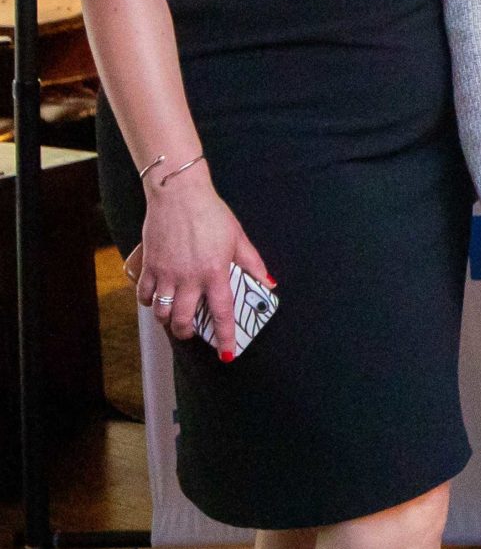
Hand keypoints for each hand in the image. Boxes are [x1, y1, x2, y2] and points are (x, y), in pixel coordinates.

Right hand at [130, 175, 267, 357]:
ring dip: (168, 320)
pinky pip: (145, 295)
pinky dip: (150, 303)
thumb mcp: (238, 238)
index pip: (221, 313)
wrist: (178, 194)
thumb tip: (267, 283)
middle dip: (187, 333)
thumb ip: (252, 263)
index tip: (227, 354)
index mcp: (215, 272)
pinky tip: (157, 300)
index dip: (225, 337)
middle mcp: (189, 277)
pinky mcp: (149, 265)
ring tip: (175, 318)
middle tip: (192, 333)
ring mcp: (166, 272)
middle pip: (184, 320)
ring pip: (162, 312)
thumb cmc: (211, 214)